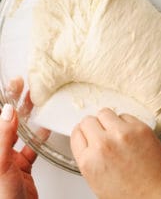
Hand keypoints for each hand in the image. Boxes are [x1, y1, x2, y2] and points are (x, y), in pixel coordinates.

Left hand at [0, 78, 48, 198]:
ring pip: (20, 131)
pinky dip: (39, 136)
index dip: (4, 99)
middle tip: (23, 86)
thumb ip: (4, 137)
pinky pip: (31, 146)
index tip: (12, 85)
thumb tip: (8, 111)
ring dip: (28, 116)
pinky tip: (44, 128)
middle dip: (15, 101)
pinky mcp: (22, 165)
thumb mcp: (0, 165)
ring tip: (35, 100)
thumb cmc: (3, 197)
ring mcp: (10, 157)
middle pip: (7, 120)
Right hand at [71, 108, 160, 198]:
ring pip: (105, 112)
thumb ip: (88, 157)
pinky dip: (126, 123)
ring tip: (116, 133)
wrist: (159, 196)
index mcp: (89, 161)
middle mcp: (103, 144)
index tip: (87, 133)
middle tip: (102, 133)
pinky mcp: (139, 127)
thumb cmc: (130, 195)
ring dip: (108, 121)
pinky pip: (124, 115)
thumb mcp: (97, 181)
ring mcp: (122, 133)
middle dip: (94, 126)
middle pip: (88, 120)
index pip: (76, 133)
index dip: (83, 133)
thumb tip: (87, 139)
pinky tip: (130, 135)